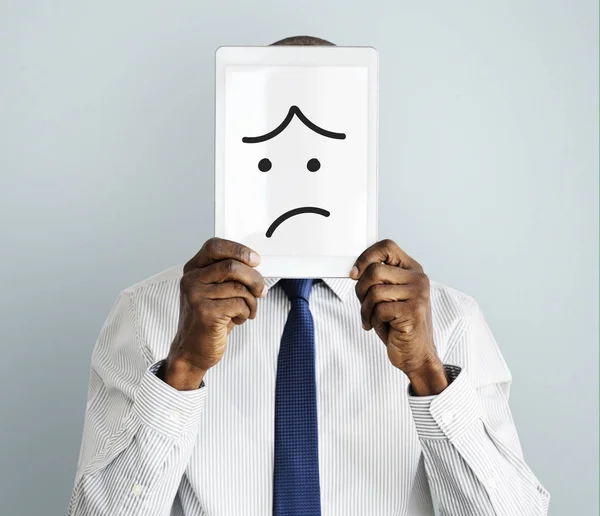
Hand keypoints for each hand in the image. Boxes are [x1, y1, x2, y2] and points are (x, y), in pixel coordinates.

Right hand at [164, 238, 266, 389]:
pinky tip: (239, 319)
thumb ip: (228, 276)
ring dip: (252, 301)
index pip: (215, 246)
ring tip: (247, 311)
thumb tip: (255, 266)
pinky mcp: (205, 313)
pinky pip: (239, 304)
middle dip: (254, 278)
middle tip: (261, 290)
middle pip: (232, 266)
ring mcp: (196, 296)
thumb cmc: (208, 320)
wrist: (192, 351)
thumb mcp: (215, 292)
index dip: (238, 249)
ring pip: (239, 287)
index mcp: (193, 270)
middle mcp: (191, 280)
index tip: (255, 259)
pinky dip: (246, 313)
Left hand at [350, 239, 447, 394]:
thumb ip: (376, 280)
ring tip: (373, 319)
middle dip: (361, 290)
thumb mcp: (387, 296)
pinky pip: (380, 309)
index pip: (386, 247)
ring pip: (374, 291)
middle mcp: (418, 279)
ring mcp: (418, 294)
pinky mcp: (413, 312)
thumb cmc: (398, 325)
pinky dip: (373, 320)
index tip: (354, 274)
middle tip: (364, 305)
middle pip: (374, 270)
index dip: (365, 257)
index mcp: (412, 270)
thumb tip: (354, 271)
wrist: (416, 355)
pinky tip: (381, 327)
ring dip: (366, 309)